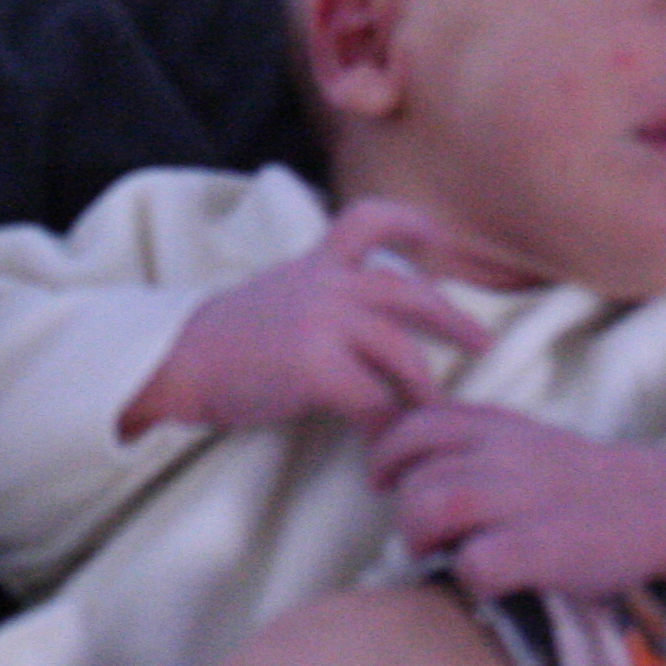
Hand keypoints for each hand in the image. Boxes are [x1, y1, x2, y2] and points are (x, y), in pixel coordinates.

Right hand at [119, 200, 493, 439]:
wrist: (179, 363)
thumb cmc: (229, 341)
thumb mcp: (280, 294)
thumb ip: (324, 294)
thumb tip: (374, 322)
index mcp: (315, 263)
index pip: (368, 220)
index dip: (411, 224)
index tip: (441, 241)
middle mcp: (325, 283)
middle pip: (409, 293)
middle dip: (454, 319)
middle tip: (485, 344)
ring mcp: (322, 321)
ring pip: (401, 351)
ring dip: (426, 387)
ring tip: (438, 412)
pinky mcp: (315, 366)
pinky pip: (374, 399)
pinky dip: (388, 426)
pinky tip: (387, 444)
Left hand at [369, 403, 665, 603]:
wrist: (661, 502)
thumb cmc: (575, 483)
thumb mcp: (519, 439)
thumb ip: (465, 439)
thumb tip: (388, 447)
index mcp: (495, 426)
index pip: (412, 426)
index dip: (386, 457)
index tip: (386, 483)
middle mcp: (503, 456)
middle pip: (412, 477)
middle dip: (405, 513)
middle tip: (425, 536)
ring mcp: (523, 501)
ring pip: (431, 508)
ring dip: (424, 541)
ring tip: (447, 556)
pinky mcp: (545, 549)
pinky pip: (478, 563)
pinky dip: (470, 576)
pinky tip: (489, 578)